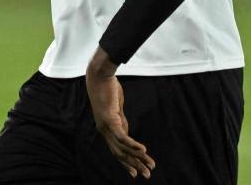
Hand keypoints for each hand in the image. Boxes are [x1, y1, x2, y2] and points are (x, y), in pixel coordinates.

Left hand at [86, 47, 154, 179]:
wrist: (100, 75)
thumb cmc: (108, 90)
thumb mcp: (116, 109)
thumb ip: (120, 122)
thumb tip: (127, 133)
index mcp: (106, 129)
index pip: (116, 151)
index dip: (126, 163)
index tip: (135, 173)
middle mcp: (104, 130)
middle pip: (120, 154)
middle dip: (134, 165)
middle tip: (147, 175)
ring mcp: (105, 126)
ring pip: (122, 148)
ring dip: (137, 158)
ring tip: (150, 164)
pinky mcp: (110, 118)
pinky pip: (122, 136)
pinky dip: (133, 145)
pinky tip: (143, 150)